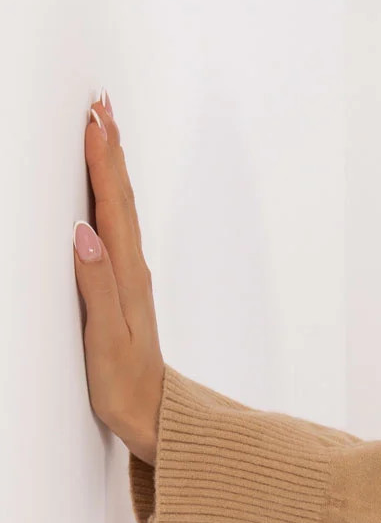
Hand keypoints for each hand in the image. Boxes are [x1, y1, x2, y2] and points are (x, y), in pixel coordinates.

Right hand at [73, 92, 164, 464]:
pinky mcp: (126, 290)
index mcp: (126, 277)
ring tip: (104, 129)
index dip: (102, 161)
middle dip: (110, 149)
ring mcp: (131, 279)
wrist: (155, 419)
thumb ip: (96, 287)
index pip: (112, 207)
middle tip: (99, 103)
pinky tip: (104, 193)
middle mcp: (133, 271)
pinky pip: (119, 230)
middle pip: (121, 198)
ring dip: (113, 167)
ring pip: (122, 210)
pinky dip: (111, 199)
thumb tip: (83, 234)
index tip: (93, 119)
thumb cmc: (126, 387)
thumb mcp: (105, 340)